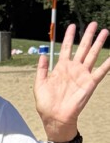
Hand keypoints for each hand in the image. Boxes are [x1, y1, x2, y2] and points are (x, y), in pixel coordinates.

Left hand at [35, 22, 109, 141]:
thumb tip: (42, 54)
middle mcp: (73, 69)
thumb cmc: (46, 104)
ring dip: (98, 44)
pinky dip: (107, 63)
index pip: (66, 48)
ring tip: (104, 32)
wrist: (55, 118)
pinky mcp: (90, 83)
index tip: (73, 25)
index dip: (69, 37)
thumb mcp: (39, 84)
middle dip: (88, 35)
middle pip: (82, 48)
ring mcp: (82, 75)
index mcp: (61, 68)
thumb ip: (41, 69)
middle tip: (93, 23)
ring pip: (92, 55)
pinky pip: (100, 72)